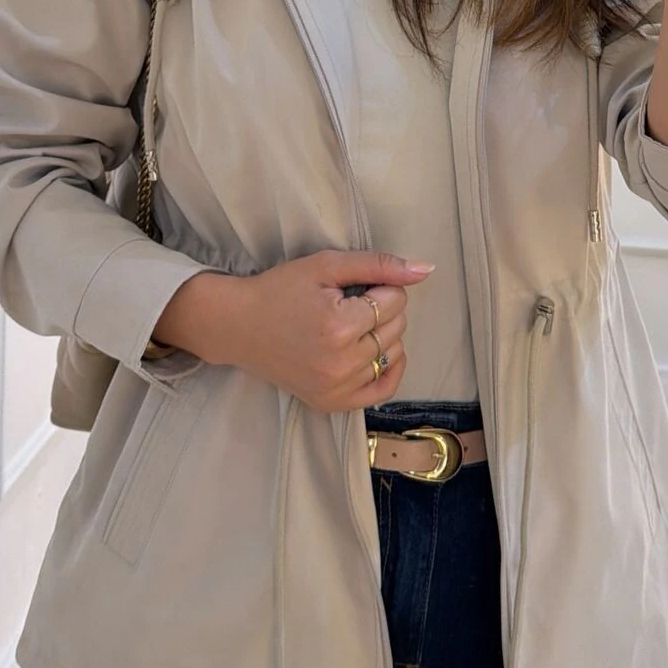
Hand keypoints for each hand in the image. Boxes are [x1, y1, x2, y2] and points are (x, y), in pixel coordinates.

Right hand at [233, 249, 435, 412]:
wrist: (240, 326)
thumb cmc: (280, 290)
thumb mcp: (326, 265)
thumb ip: (379, 264)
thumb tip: (426, 270)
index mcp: (338, 326)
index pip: (395, 300)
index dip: (380, 287)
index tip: (354, 287)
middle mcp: (340, 363)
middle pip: (397, 327)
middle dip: (382, 310)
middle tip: (348, 304)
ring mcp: (336, 388)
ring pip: (393, 354)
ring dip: (382, 335)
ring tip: (349, 325)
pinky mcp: (331, 403)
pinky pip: (383, 389)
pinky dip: (388, 368)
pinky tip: (374, 351)